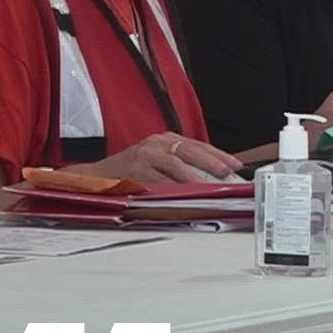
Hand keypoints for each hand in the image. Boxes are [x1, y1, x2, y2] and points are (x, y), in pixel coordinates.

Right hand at [71, 132, 240, 184]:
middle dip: (211, 160)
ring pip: (174, 162)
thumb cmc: (131, 171)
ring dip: (193, 174)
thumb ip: (181, 166)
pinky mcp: (135, 169)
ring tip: (207, 183)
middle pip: (189, 149)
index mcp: (164, 140)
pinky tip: (183, 192)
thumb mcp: (158, 162)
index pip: (196, 145)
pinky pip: (158, 179)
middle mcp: (156, 143)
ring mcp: (144, 155)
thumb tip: (212, 179)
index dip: (217, 154)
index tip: (234, 164)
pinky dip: (172, 186)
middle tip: (227, 170)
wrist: (99, 177)